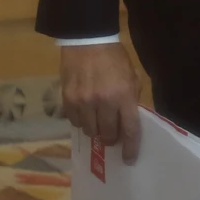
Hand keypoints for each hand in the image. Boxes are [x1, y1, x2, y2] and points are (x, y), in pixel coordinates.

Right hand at [58, 41, 140, 162]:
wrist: (88, 40)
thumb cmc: (115, 59)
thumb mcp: (132, 77)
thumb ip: (131, 100)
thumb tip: (129, 123)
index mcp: (124, 97)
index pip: (129, 130)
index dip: (130, 148)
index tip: (129, 159)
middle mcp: (104, 102)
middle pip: (107, 135)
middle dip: (110, 138)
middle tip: (111, 134)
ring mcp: (84, 102)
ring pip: (89, 131)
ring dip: (94, 129)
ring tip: (97, 120)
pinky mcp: (68, 99)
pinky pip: (73, 122)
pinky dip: (80, 120)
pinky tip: (84, 111)